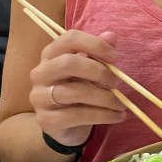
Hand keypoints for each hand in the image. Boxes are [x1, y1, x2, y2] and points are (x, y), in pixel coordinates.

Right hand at [28, 29, 126, 147]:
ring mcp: (40, 97)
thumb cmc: (79, 90)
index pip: (69, 39)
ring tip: (121, 104)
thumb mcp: (90, 70)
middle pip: (69, 63)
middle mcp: (41, 73)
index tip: (115, 57)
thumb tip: (111, 36)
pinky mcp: (46, 120)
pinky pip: (77, 115)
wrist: (64, 125)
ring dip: (105, 98)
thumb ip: (98, 53)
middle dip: (99, 72)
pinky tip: (116, 116)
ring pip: (75, 92)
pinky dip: (102, 116)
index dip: (94, 44)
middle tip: (117, 83)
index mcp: (51, 54)